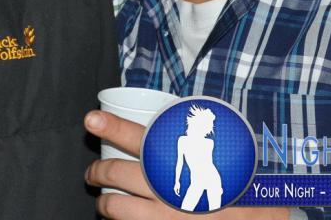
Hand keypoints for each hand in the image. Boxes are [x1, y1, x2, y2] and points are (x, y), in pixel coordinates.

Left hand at [84, 110, 288, 219]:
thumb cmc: (240, 185)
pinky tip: (122, 219)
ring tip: (103, 199)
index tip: (91, 119)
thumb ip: (192, 139)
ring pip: (116, 208)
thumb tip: (171, 120)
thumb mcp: (221, 155)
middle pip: (117, 174)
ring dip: (104, 203)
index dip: (112, 126)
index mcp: (177, 161)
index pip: (138, 137)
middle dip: (98, 171)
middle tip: (92, 172)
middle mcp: (166, 190)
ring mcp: (164, 217)